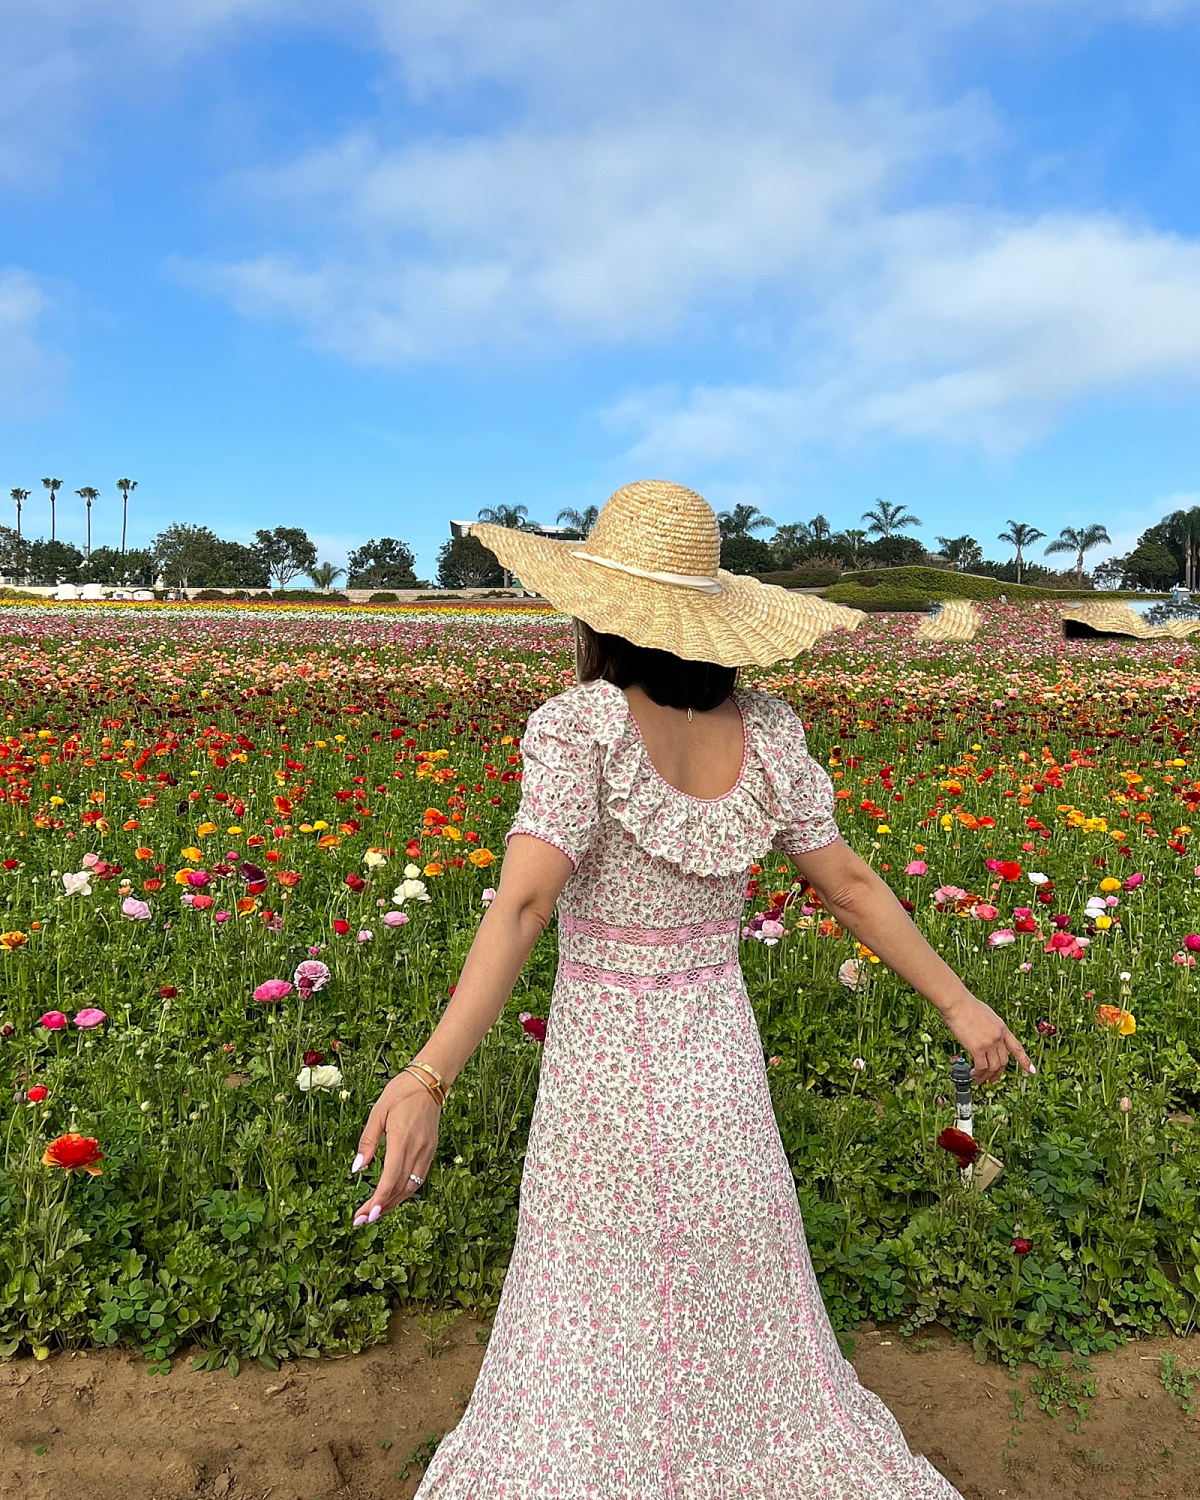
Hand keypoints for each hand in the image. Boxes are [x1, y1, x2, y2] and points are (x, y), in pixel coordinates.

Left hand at [351, 1071, 441, 1224]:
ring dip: (393, 1203)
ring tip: (375, 1213)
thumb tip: (356, 1169)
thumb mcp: (377, 1113)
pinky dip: (404, 1191)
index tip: (367, 1215)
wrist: (430, 1080)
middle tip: (363, 1220)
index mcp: (402, 1139)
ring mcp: (427, 1151)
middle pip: (400, 1188)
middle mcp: (418, 1149)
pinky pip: (418, 1178)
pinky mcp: (431, 1150)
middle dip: (382, 1207)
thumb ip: (367, 1142)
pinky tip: (392, 1196)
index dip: (380, 1200)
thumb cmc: (400, 1092)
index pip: (391, 1178)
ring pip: (411, 1187)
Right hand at [941, 994, 1033, 1083]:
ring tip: (980, 1079)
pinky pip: (981, 1066)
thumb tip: (985, 1036)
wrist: (957, 1003)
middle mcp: (998, 1038)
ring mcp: (989, 1043)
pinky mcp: (977, 1048)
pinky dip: (978, 1073)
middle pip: (1004, 1061)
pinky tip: (973, 1073)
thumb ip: (990, 1028)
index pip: (1017, 1048)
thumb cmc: (966, 1005)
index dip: (1025, 1061)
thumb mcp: (986, 1015)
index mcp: (1002, 1028)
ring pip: (993, 1066)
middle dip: (998, 1073)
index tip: (1032, 1070)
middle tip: (993, 1079)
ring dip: (987, 1076)